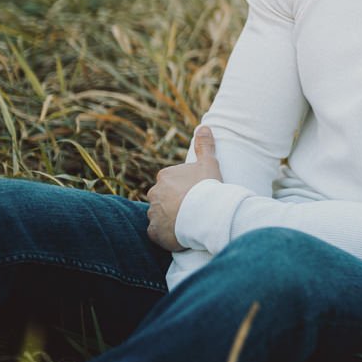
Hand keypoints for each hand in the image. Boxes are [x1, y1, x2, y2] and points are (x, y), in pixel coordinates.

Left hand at [146, 126, 222, 250]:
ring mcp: (152, 213)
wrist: (204, 214)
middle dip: (173, 203)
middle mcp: (154, 193)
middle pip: (162, 198)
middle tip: (193, 208)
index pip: (170, 181)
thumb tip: (204, 126)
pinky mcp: (154, 232)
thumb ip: (205, 145)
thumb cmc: (207, 187)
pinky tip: (180, 234)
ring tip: (188, 223)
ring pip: (160, 215)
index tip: (196, 193)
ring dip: (170, 219)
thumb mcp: (209, 163)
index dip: (184, 188)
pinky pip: (158, 232)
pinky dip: (166, 234)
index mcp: (165, 176)